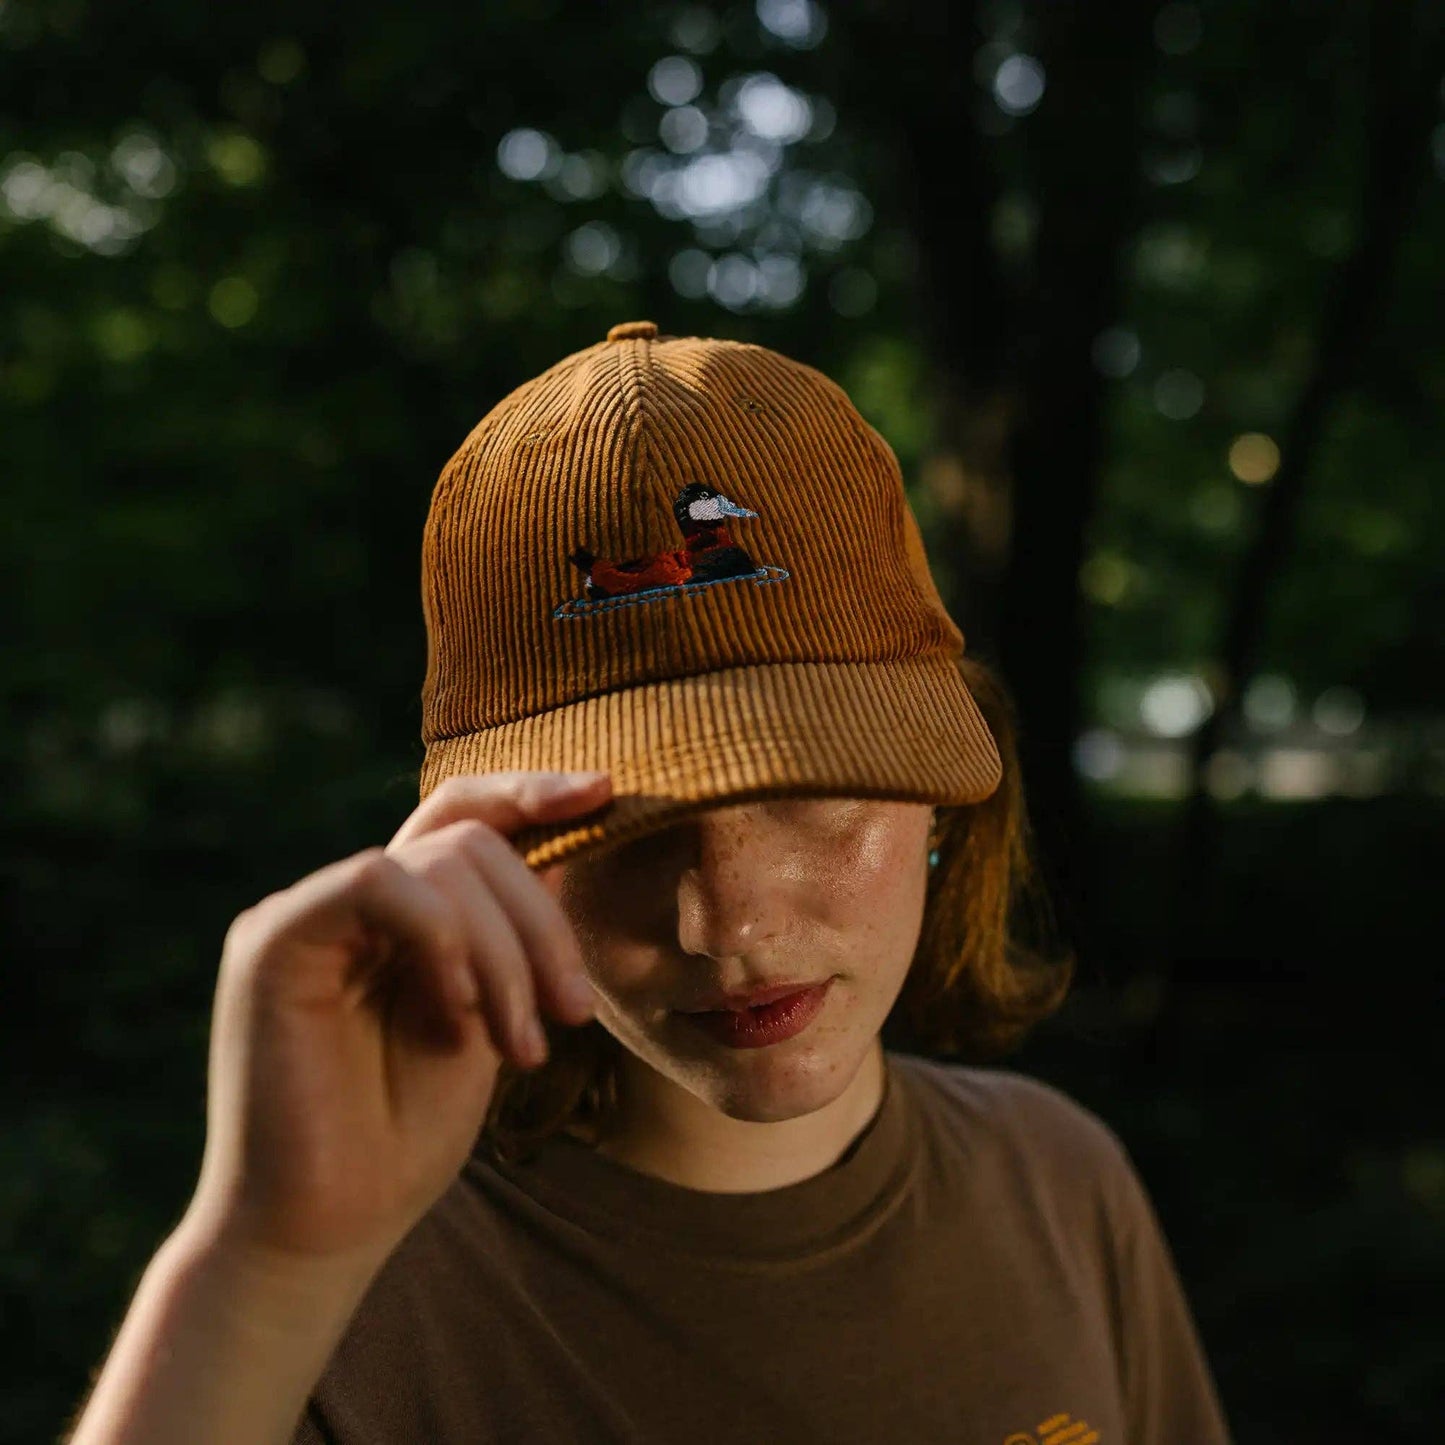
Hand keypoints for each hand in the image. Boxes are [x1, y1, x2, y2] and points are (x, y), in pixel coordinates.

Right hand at [184, 770, 610, 1267]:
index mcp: (398, 914)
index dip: (532, 794)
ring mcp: (307, 913)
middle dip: (542, 923)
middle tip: (574, 1014)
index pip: (462, 816)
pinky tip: (459, 1016)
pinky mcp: (274, 939)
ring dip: (507, 953)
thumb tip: (568, 862)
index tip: (609, 792)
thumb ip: (508, 942)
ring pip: (442, 861)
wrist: (325, 1232)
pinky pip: (378, 882)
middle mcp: (350, 901)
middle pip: (473, 841)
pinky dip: (442, 939)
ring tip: (520, 1046)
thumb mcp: (489, 1020)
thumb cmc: (403, 1137)